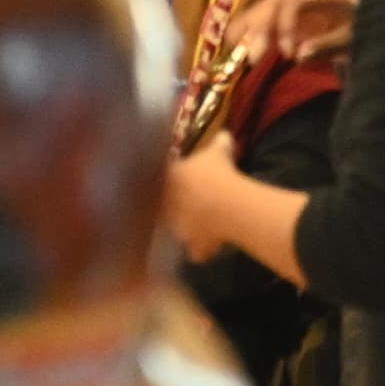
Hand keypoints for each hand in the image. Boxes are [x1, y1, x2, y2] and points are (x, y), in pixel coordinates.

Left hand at [156, 135, 235, 249]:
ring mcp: (178, 228)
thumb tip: (223, 133)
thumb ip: (218, 142)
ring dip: (184, 228)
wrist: (225, 205)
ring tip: (197, 224)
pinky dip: (201, 251)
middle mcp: (167, 206)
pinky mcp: (193, 245)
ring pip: (176, 231)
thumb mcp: (219, 152)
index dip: (166, 180)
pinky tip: (208, 246)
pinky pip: (196, 251)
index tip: (176, 180)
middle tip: (186, 202)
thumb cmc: (218, 173)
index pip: (158, 180)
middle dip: (170, 206)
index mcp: (169, 180)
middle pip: (162, 208)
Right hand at [237, 0, 356, 67]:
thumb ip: (329, 45)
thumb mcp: (356, 37)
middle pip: (272, 4)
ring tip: (235, 50)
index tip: (287, 54)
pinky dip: (249, 32)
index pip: (292, 2)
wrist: (375, 21)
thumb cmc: (367, 26)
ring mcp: (293, 6)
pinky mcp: (288, 20)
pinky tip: (237, 46)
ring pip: (263, 11)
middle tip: (252, 58)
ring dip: (247, 29)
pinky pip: (264, 22)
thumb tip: (299, 54)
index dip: (284, 26)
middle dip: (258, 29)